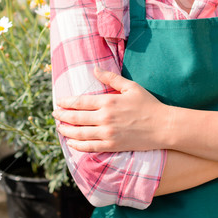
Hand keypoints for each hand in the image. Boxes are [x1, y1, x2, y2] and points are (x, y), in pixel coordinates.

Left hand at [52, 67, 169, 151]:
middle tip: (54, 114)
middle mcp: (105, 118)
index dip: (66, 102)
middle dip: (62, 116)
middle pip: (76, 118)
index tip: (58, 102)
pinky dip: (77, 146)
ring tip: (60, 128)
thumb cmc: (148, 104)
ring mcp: (107, 134)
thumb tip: (94, 69)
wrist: (163, 126)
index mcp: (108, 102)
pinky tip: (72, 143)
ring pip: (79, 134)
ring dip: (66, 131)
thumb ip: (111, 78)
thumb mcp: (131, 87)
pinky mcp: (112, 146)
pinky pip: (89, 147)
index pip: (80, 102)